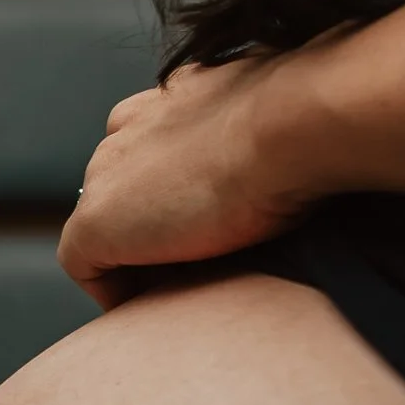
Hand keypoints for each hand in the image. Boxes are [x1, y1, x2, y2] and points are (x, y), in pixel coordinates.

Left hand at [58, 47, 330, 307]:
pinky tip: (158, 310)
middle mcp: (130, 126)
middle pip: (120, 189)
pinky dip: (115, 292)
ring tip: (179, 295)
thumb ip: (282, 134)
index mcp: (175, 95)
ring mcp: (105, 173)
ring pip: (105, 227)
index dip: (170, 192)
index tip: (206, 230)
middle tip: (194, 274)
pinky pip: (86, 268)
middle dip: (148, 229)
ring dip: (136, 261)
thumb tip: (317, 160)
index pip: (151, 145)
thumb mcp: (298, 119)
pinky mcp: (95, 221)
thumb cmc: (313, 122)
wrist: (294, 124)